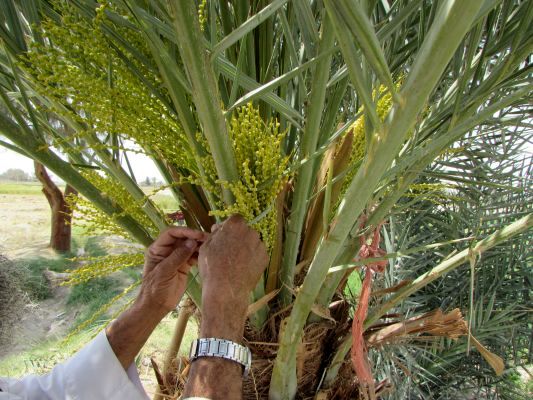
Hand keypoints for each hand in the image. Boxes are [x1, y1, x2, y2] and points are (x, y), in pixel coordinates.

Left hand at [139, 227, 207, 314]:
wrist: (156, 306)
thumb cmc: (155, 289)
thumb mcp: (165, 271)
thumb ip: (178, 256)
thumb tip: (192, 242)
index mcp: (157, 249)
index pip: (171, 233)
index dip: (184, 231)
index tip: (197, 234)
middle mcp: (167, 251)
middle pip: (182, 238)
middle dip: (194, 237)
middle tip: (208, 238)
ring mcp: (176, 258)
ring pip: (189, 246)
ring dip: (199, 245)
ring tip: (210, 246)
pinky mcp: (183, 266)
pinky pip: (193, 257)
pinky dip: (199, 255)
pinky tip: (206, 256)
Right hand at [198, 214, 268, 340]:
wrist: (226, 290)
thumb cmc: (212, 267)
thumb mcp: (206, 246)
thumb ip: (215, 233)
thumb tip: (219, 228)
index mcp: (235, 225)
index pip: (235, 219)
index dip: (229, 227)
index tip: (224, 236)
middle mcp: (251, 231)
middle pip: (245, 231)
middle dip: (238, 237)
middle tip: (229, 250)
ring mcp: (260, 245)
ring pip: (252, 243)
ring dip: (246, 248)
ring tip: (236, 262)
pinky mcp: (265, 257)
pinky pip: (258, 254)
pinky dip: (252, 258)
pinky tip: (243, 268)